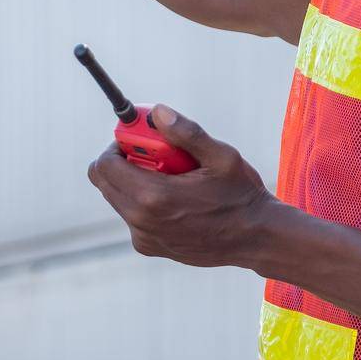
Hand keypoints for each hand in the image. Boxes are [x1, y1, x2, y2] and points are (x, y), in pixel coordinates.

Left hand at [86, 105, 278, 267]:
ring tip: (174, 179)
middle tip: (155, 155)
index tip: (140, 139)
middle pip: (105, 182)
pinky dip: (144, 202)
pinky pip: (132, 216)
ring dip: (135, 181)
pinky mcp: (150, 247)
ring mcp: (144, 237)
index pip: (104, 166)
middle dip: (123, 161)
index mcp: (153, 197)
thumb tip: (157, 112)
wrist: (256, 239)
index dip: (117, 145)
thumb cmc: (241, 195)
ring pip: (118, 198)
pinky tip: (178, 200)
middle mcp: (141, 221)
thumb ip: (185, 133)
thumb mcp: (220, 156)